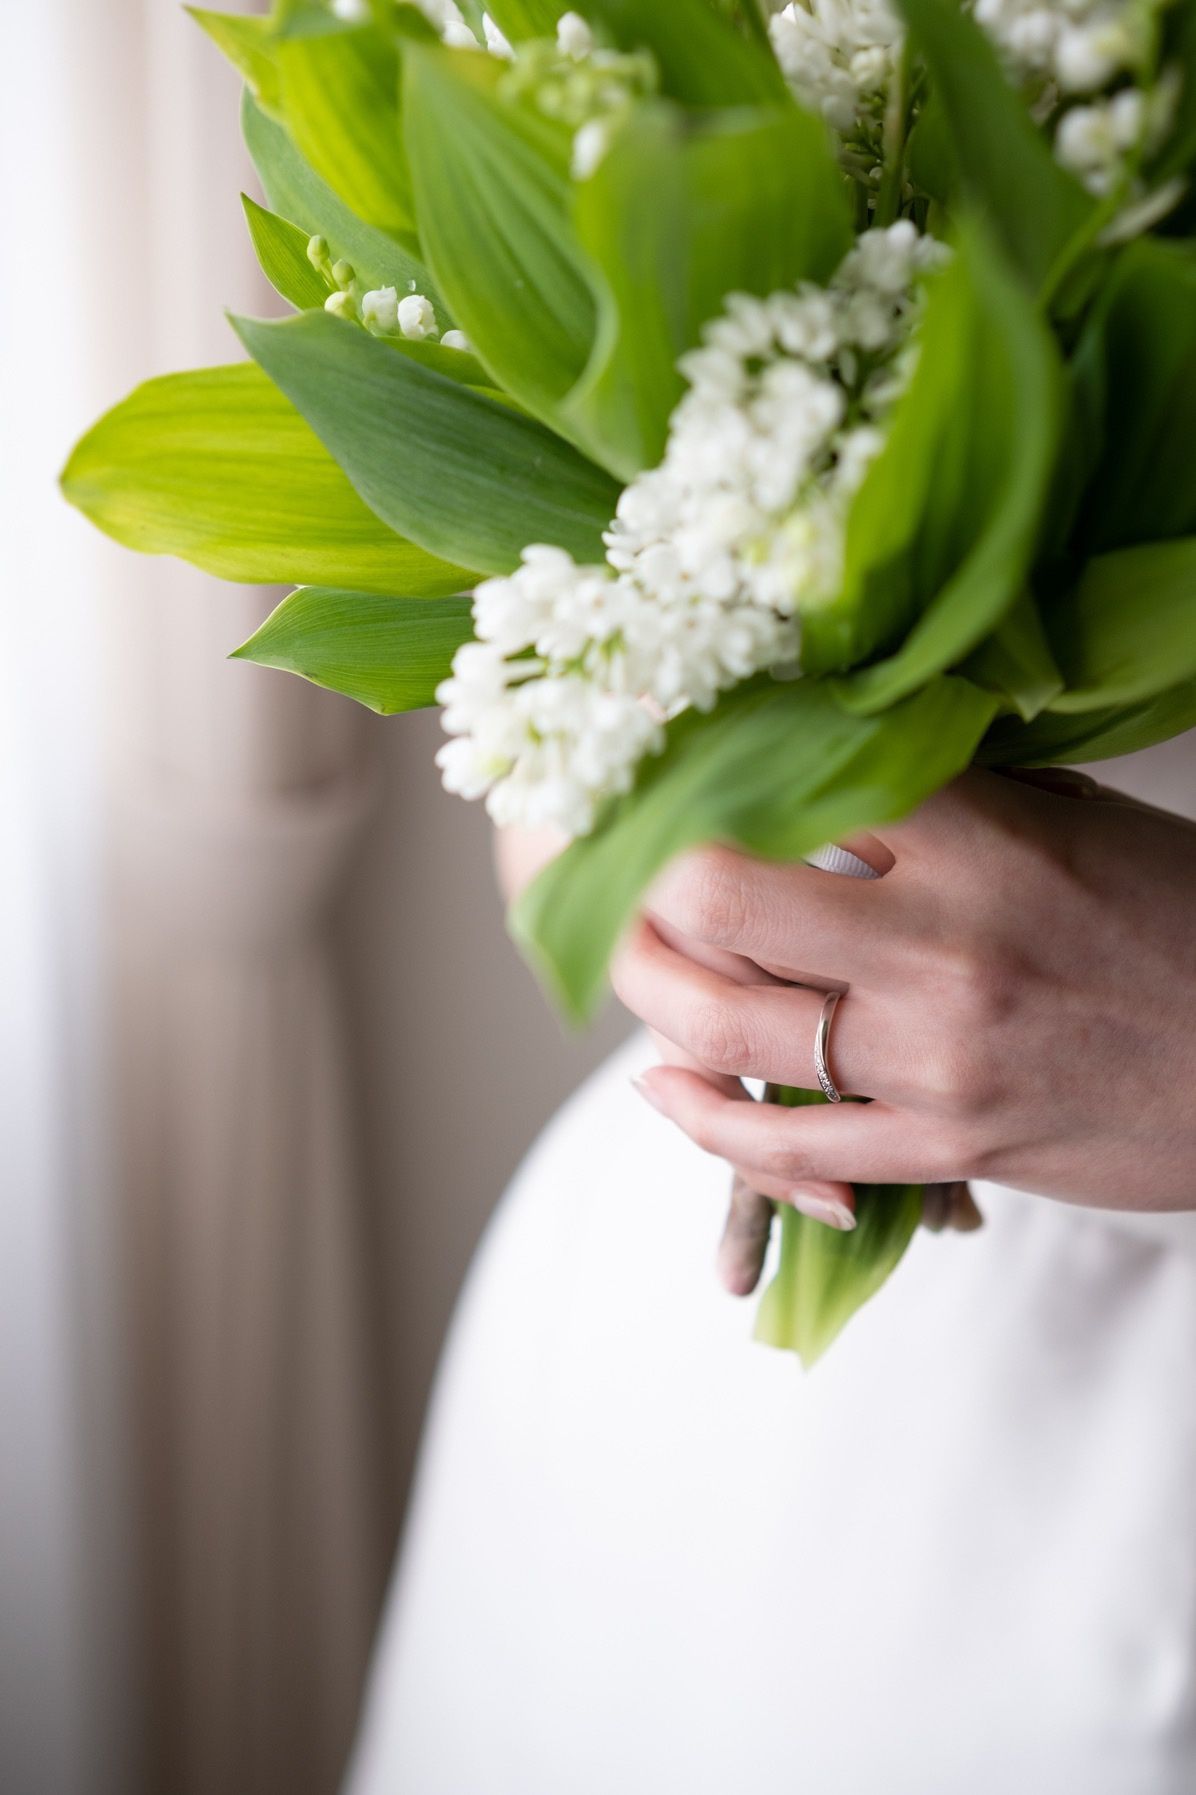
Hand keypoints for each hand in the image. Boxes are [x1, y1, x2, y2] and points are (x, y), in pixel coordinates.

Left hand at [618, 769, 1195, 1227]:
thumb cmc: (1183, 926)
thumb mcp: (1078, 822)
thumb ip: (951, 795)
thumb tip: (821, 759)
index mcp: (984, 833)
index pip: (795, 776)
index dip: (703, 760)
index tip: (652, 750)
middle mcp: (946, 939)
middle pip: (723, 892)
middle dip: (642, 875)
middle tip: (614, 859)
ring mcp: (940, 1055)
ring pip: (731, 1031)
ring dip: (647, 993)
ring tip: (624, 961)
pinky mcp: (948, 1145)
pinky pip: (789, 1153)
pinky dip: (705, 1124)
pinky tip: (661, 1086)